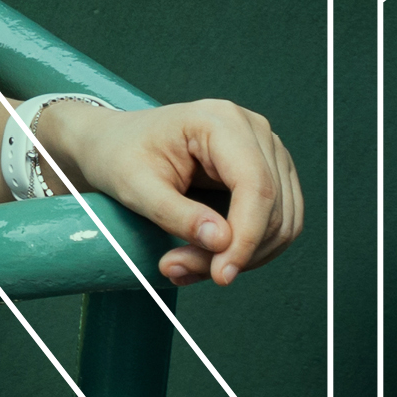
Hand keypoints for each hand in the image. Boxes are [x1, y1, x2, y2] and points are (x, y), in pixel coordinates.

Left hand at [51, 97, 304, 286]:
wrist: (115, 145)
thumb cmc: (120, 156)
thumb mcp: (134, 187)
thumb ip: (177, 214)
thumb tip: (223, 242)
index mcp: (221, 121)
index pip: (256, 186)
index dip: (246, 237)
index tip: (222, 274)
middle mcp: (253, 131)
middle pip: (272, 208)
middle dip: (235, 252)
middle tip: (180, 270)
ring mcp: (266, 152)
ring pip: (281, 222)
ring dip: (242, 256)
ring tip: (185, 266)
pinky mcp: (268, 174)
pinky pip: (277, 223)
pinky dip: (247, 250)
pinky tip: (206, 258)